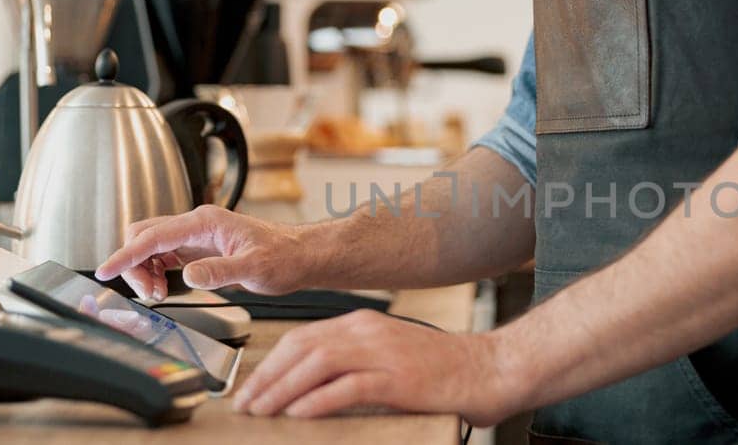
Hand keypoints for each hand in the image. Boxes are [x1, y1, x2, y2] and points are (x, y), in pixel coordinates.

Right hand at [94, 205, 321, 299]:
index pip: (153, 236)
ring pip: (151, 246)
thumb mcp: (256, 268)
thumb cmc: (285, 257)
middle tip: (149, 293)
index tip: (107, 270)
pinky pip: (163, 256)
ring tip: (157, 294)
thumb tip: (189, 275)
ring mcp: (196, 236)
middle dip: (134, 264)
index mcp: (206, 222)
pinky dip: (155, 272)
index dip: (127, 254)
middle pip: (144, 236)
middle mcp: (197, 225)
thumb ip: (221, 271)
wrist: (300, 256)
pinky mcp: (198, 249)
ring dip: (144, 271)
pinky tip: (164, 288)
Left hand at [232, 309, 526, 425]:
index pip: (303, 337)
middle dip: (267, 377)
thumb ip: (354, 364)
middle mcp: (369, 331)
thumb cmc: (445, 370)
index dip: (271, 363)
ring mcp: (384, 353)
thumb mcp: (391, 356)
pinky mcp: (399, 378)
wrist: (492, 369)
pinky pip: (348, 387)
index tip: (252, 387)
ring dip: (283, 389)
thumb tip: (311, 388)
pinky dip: (318, 400)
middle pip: (301, 347)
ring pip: (317, 364)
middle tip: (246, 403)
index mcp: (364, 324)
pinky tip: (299, 414)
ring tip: (263, 411)